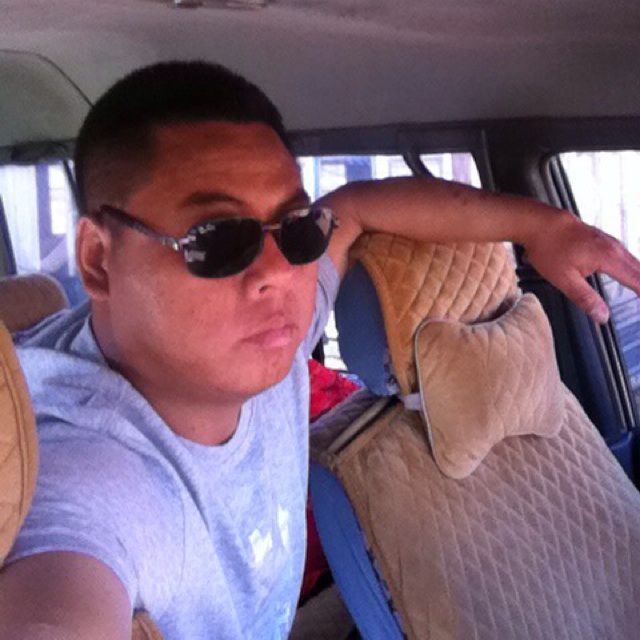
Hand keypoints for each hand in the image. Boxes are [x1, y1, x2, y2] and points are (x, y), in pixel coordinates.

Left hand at [525, 211, 639, 323]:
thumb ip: (585, 298)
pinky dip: (631, 265)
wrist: (539, 222)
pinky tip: (629, 270)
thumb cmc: (549, 249)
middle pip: (639, 269)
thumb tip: (603, 317)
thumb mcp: (563, 279)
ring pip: (633, 260)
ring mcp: (608, 240)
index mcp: (608, 258)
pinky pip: (623, 253)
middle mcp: (613, 247)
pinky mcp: (601, 237)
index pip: (636, 280)